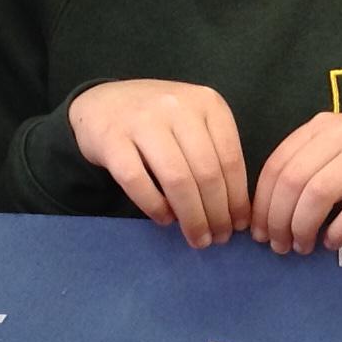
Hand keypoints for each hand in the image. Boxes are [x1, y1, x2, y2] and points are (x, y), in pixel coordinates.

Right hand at [66, 80, 248, 246]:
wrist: (101, 104)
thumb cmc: (158, 121)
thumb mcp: (194, 123)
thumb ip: (215, 153)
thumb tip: (237, 209)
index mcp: (207, 102)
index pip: (230, 159)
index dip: (238, 198)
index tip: (239, 225)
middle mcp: (177, 107)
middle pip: (206, 173)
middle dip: (217, 214)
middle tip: (218, 238)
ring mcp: (142, 121)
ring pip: (177, 180)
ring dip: (191, 217)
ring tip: (197, 238)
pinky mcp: (112, 139)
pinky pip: (138, 182)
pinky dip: (155, 206)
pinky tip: (165, 219)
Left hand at [252, 113, 341, 253]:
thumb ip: (309, 168)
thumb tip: (270, 213)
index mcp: (325, 125)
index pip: (278, 164)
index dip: (262, 203)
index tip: (259, 232)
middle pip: (294, 180)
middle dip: (279, 219)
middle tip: (280, 246)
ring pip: (319, 193)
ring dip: (303, 227)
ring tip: (303, 246)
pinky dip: (339, 231)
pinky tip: (333, 243)